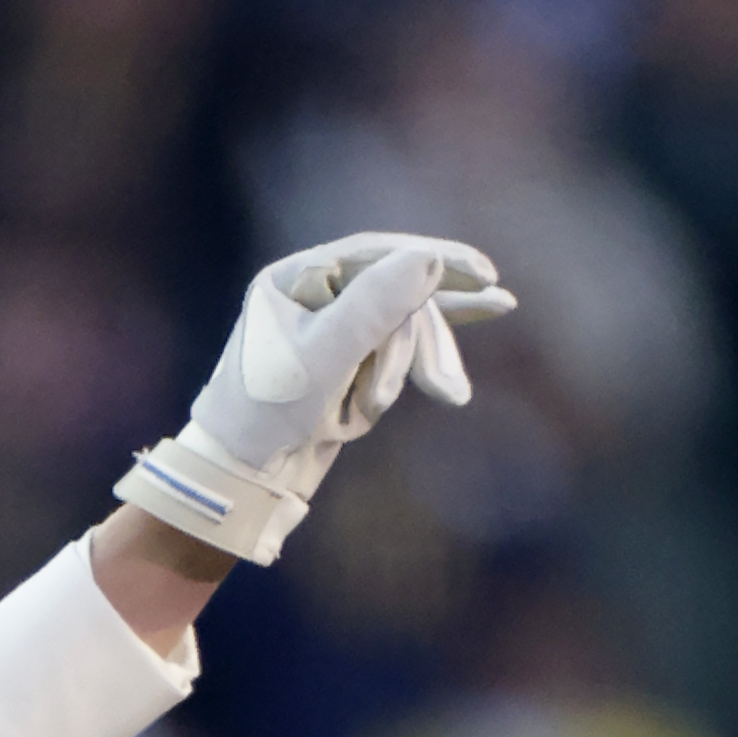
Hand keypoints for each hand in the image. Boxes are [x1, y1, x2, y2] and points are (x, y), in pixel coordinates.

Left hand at [118, 233, 512, 568]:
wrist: (243, 482)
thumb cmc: (266, 416)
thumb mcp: (322, 358)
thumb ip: (374, 306)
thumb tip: (430, 258)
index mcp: (295, 278)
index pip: (374, 254)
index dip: (432, 259)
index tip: (482, 273)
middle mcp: (316, 295)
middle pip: (395, 293)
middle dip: (421, 338)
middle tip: (445, 383)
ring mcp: (337, 330)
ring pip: (403, 326)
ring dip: (417, 362)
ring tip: (447, 393)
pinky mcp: (353, 363)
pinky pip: (402, 345)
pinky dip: (433, 347)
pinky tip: (494, 309)